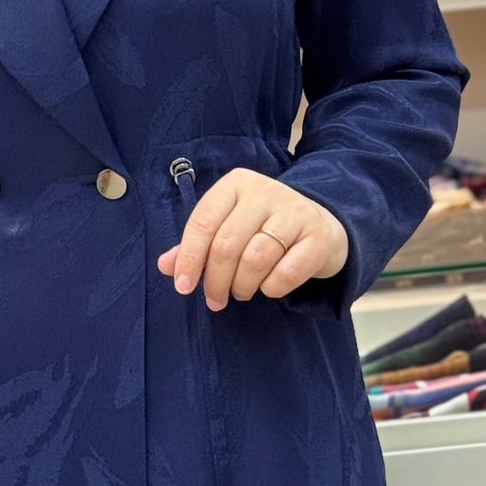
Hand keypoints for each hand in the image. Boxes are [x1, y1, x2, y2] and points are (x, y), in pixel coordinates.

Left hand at [158, 168, 348, 310]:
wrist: (320, 225)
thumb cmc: (263, 227)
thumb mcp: (229, 227)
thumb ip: (197, 245)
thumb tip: (165, 266)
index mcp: (236, 184)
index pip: (203, 222)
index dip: (189, 258)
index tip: (183, 287)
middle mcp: (265, 191)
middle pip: (227, 244)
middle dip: (215, 281)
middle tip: (215, 300)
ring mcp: (295, 211)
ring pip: (255, 259)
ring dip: (242, 286)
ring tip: (241, 292)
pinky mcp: (318, 236)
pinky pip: (287, 271)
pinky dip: (272, 288)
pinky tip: (269, 288)